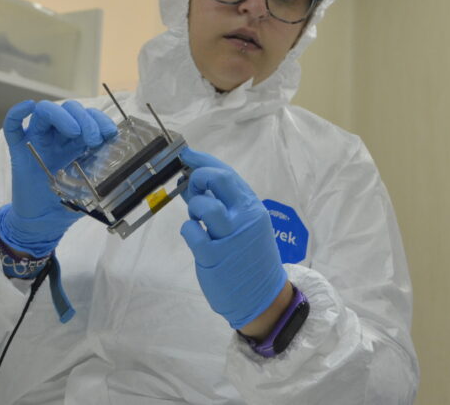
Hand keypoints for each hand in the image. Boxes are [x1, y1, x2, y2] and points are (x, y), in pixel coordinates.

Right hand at [0, 100, 116, 256]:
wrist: (42, 223)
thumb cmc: (66, 203)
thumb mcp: (91, 185)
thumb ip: (101, 173)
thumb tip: (121, 167)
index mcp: (76, 141)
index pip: (89, 117)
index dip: (101, 120)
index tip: (110, 134)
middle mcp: (57, 136)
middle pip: (69, 109)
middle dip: (86, 119)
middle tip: (94, 139)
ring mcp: (37, 140)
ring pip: (45, 111)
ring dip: (63, 115)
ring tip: (76, 133)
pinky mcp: (18, 150)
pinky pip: (12, 126)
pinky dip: (18, 113)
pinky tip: (28, 107)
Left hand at [178, 147, 286, 329]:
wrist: (263, 296)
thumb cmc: (250, 256)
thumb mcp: (246, 225)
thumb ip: (224, 203)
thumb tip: (193, 181)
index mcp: (253, 207)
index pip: (227, 174)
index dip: (204, 160)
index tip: (186, 154)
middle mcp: (244, 217)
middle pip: (218, 180)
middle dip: (198, 176)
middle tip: (191, 185)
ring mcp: (229, 237)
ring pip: (203, 205)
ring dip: (194, 207)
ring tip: (198, 219)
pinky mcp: (213, 256)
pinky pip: (191, 231)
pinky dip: (188, 230)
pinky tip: (196, 237)